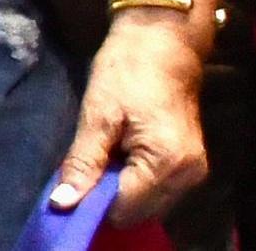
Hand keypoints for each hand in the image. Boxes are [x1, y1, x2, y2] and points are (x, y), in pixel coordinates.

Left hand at [50, 8, 208, 222]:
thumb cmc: (128, 71)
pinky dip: (134, 183)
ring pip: (147, 205)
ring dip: (120, 191)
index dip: (92, 202)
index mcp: (166, 163)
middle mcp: (187, 176)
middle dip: (106, 198)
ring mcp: (193, 173)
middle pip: (137, 212)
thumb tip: (62, 204)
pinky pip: (157, 191)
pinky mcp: (190, 166)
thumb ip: (83, 163)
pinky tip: (119, 157)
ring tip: (104, 156)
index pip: (122, 208)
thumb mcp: (97, 116)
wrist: (163, 42)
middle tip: (86, 166)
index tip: (69, 186)